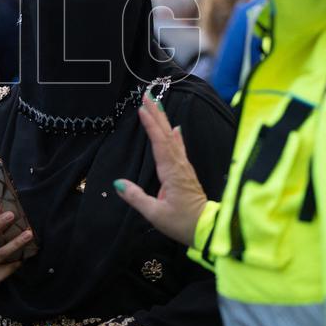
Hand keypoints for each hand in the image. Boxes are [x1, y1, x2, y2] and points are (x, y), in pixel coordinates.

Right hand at [114, 93, 207, 247]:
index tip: (142, 108)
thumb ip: (136, 197)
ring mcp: (184, 167)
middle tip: (148, 95)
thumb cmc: (182, 223)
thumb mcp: (155, 214)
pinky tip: (176, 128)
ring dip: (164, 120)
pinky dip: (175, 135)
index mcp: (171, 172)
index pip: (159, 143)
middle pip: (166, 134)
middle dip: (157, 114)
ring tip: (158, 104)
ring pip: (173, 138)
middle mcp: (178, 165)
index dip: (151, 125)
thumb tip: (118, 183)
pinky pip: (178, 147)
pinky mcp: (186, 172)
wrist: (208, 229)